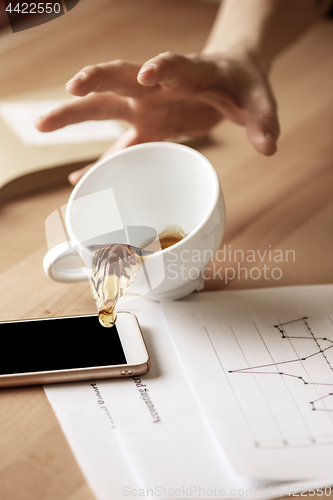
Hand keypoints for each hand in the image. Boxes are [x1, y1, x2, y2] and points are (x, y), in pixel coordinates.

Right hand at [35, 51, 279, 184]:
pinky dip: (98, 163)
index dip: (160, 67)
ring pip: (104, 108)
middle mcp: (158, 87)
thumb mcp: (257, 99)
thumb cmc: (239, 83)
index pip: (172, 64)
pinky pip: (116, 146)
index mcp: (190, 72)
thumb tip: (270, 146)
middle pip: (119, 80)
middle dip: (94, 82)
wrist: (228, 76)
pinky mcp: (145, 129)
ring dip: (74, 115)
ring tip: (42, 126)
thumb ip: (263, 120)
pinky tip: (77, 179)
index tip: (148, 74)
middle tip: (70, 89)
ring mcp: (147, 108)